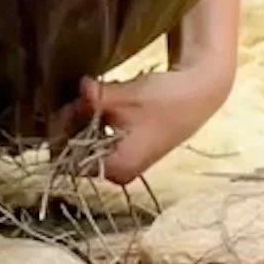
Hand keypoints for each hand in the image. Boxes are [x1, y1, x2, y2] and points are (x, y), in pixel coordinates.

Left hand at [64, 68, 231, 186]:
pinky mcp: (129, 156)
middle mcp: (118, 175)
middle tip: (77, 99)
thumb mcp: (125, 96)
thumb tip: (78, 87)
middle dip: (72, 126)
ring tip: (89, 100)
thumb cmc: (164, 99)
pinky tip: (102, 107)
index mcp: (116, 169)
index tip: (67, 104)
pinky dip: (96, 126)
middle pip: (76, 154)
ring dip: (83, 124)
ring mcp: (124, 167)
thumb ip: (95, 97)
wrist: (200, 95)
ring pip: (87, 147)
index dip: (63, 130)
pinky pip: (100, 144)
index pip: (70, 157)